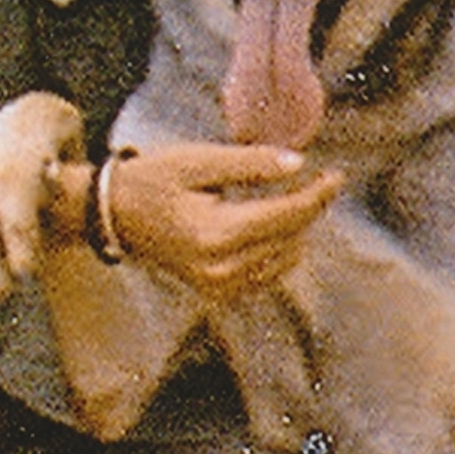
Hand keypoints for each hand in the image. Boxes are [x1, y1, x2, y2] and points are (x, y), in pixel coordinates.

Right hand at [103, 143, 343, 300]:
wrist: (116, 214)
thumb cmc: (154, 180)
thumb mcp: (199, 161)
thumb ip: (250, 164)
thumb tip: (299, 165)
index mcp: (215, 234)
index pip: (286, 218)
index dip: (317, 196)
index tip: (338, 176)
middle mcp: (220, 269)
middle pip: (290, 239)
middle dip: (309, 209)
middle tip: (320, 181)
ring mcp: (218, 287)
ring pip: (284, 259)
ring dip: (296, 230)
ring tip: (292, 199)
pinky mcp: (218, 292)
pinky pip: (268, 274)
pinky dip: (279, 249)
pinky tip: (273, 225)